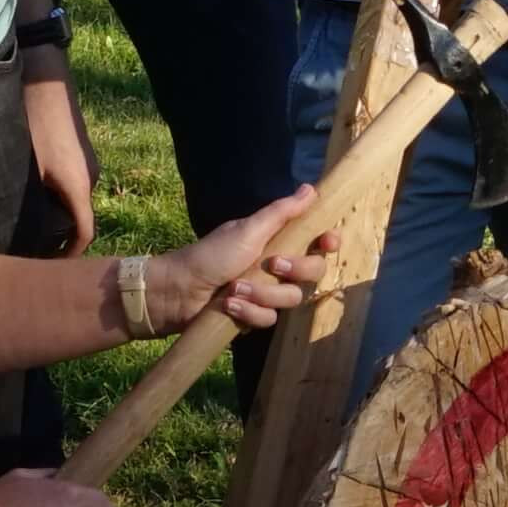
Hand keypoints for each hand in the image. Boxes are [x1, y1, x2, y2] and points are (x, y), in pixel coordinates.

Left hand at [19, 71, 99, 250]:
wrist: (45, 76)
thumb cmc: (32, 120)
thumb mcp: (22, 167)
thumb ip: (21, 200)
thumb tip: (2, 228)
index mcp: (78, 186)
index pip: (84, 234)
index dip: (69, 255)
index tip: (49, 267)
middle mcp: (89, 176)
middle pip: (78, 218)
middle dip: (58, 236)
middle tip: (27, 246)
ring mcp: (87, 161)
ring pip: (72, 198)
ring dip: (55, 212)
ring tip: (25, 220)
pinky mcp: (79, 149)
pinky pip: (71, 181)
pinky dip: (56, 193)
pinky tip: (31, 189)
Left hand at [156, 185, 336, 335]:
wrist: (178, 291)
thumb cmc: (211, 254)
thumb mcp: (248, 230)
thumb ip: (282, 212)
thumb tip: (310, 187)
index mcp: (279, 241)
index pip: (318, 243)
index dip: (329, 243)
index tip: (327, 242)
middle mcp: (279, 267)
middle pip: (313, 272)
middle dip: (295, 270)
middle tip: (272, 265)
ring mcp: (268, 292)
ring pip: (292, 298)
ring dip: (262, 293)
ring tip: (234, 289)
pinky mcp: (256, 315)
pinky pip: (270, 319)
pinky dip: (249, 312)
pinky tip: (229, 306)